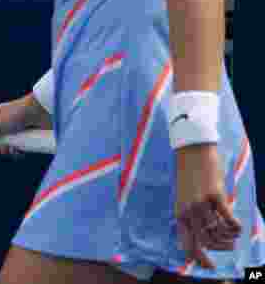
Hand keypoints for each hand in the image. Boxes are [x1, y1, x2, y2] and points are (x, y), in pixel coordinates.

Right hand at [0, 93, 51, 155]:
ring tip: (10, 151)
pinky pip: (16, 148)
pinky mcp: (25, 137)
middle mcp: (2, 122)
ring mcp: (14, 130)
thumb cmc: (18, 113)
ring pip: (4, 146)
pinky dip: (16, 153)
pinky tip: (18, 153)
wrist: (43, 112)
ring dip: (5, 151)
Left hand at [175, 144, 241, 269]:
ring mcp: (201, 203)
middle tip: (229, 247)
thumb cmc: (189, 173)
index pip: (186, 242)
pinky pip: (228, 220)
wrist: (191, 150)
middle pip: (205, 241)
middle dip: (218, 249)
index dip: (198, 257)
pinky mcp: (215, 196)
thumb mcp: (184, 196)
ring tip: (232, 234)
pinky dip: (235, 227)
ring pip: (218, 232)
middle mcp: (188, 210)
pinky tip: (237, 226)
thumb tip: (204, 235)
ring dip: (228, 238)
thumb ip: (191, 215)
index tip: (209, 266)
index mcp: (179, 212)